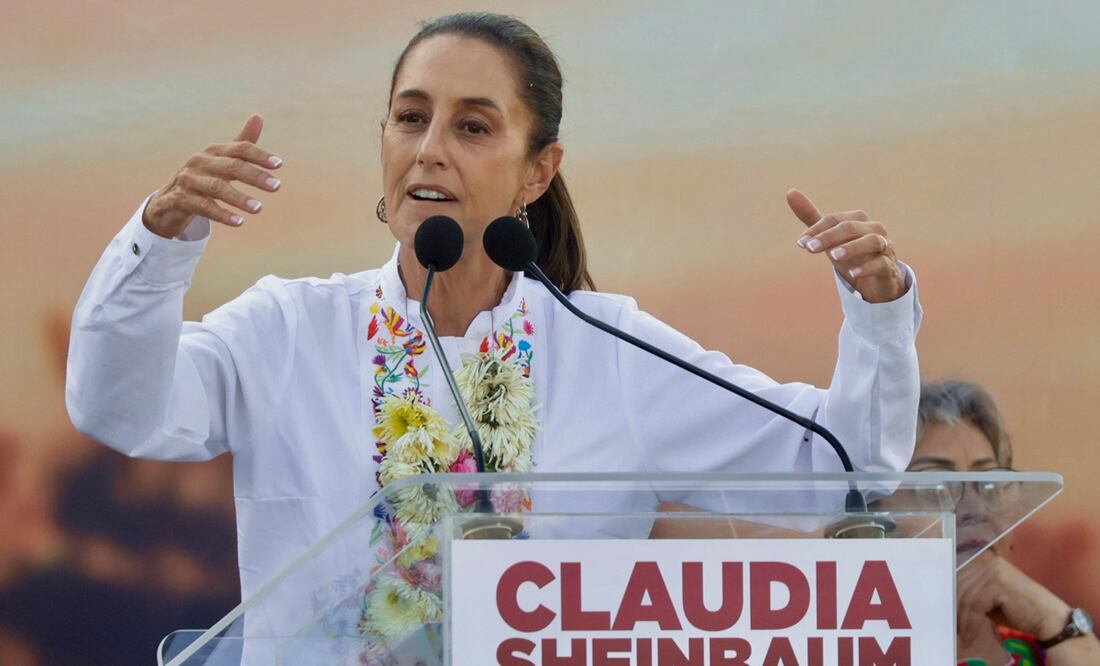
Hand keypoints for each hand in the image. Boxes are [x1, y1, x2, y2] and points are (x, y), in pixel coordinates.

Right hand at [143, 114, 282, 238]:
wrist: (168, 201)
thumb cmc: (202, 178)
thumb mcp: (221, 161)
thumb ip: (241, 144)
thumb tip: (258, 116)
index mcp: (213, 151)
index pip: (240, 148)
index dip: (259, 155)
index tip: (279, 164)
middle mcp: (200, 162)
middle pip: (231, 166)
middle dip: (255, 176)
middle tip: (277, 186)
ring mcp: (188, 180)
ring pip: (216, 187)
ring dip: (239, 198)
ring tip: (259, 209)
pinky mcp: (179, 199)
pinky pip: (203, 207)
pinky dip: (222, 214)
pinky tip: (239, 222)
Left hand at [786, 188, 905, 302]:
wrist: (876, 280)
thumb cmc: (851, 254)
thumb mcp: (829, 237)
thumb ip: (812, 218)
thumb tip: (790, 192)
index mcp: (857, 219)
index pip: (835, 220)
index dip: (817, 230)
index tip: (801, 243)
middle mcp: (873, 229)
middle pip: (850, 227)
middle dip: (829, 237)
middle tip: (810, 248)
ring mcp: (884, 246)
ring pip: (870, 241)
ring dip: (851, 248)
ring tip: (833, 256)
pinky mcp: (890, 266)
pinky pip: (881, 263)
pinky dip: (867, 267)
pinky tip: (853, 273)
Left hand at [956, 552, 1070, 645]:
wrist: (1049, 618)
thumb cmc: (1021, 611)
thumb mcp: (992, 601)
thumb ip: (975, 596)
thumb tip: (951, 603)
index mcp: (988, 564)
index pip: (962, 579)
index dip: (953, 599)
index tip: (948, 616)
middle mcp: (990, 563)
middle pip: (961, 587)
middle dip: (956, 610)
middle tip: (954, 628)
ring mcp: (994, 572)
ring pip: (967, 598)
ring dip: (963, 621)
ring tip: (964, 636)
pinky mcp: (998, 584)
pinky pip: (976, 606)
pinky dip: (971, 623)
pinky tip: (970, 635)